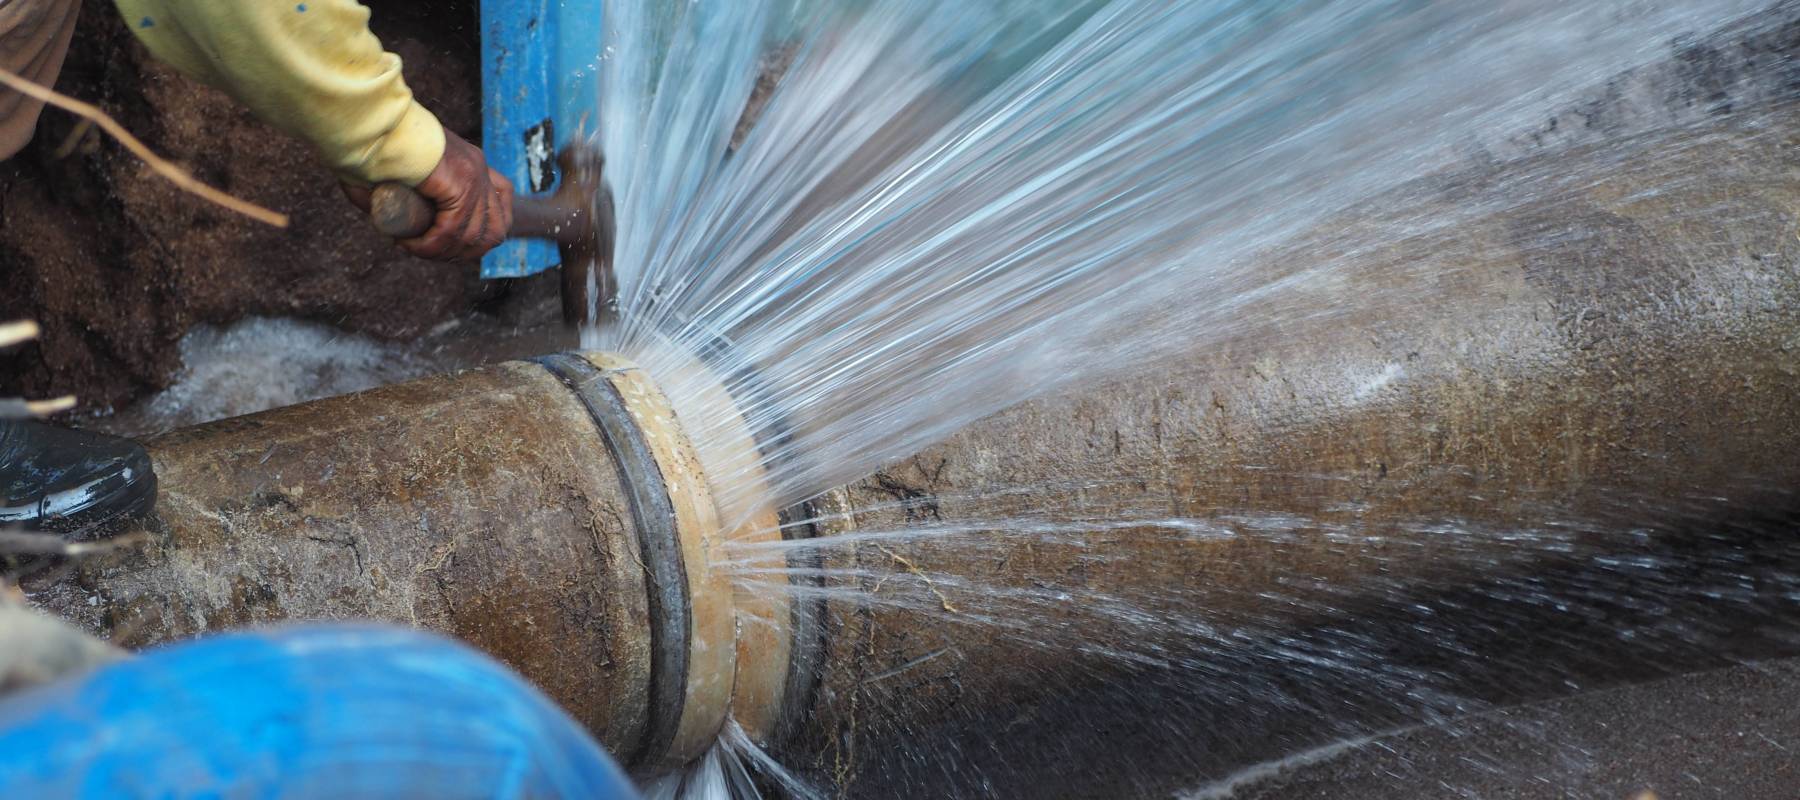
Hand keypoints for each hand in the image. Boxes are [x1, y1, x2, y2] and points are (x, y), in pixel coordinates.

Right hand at [343, 128, 513, 260]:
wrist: (366, 122)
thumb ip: (407, 199)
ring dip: (441, 251)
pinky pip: (452, 229)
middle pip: (494, 229)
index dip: (479, 235)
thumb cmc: (370, 147)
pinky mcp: (461, 181)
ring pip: (472, 235)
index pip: (499, 207)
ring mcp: (473, 174)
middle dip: (464, 251)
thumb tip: (397, 229)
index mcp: (471, 163)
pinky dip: (430, 244)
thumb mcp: (402, 177)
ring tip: (410, 247)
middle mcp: (478, 167)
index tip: (448, 245)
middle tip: (427, 251)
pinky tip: (408, 243)